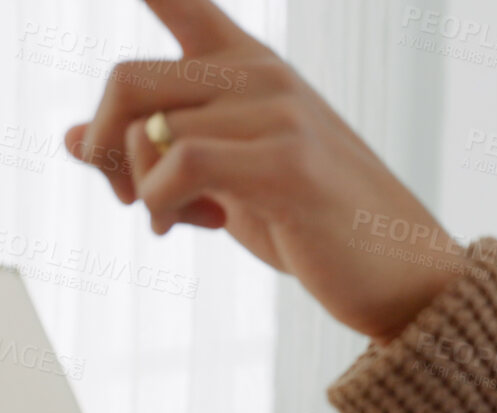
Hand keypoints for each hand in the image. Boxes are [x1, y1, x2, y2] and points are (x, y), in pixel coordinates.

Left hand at [64, 0, 460, 338]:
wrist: (404, 279)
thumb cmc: (316, 228)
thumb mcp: (226, 185)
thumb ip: (157, 154)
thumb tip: (69, 140)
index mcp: (252, 66)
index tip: (124, 13)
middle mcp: (264, 74)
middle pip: (126, 80)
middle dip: (104, 147)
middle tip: (128, 196)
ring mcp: (280, 112)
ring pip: (147, 128)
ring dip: (138, 188)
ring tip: (171, 218)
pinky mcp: (287, 161)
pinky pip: (180, 163)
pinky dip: (161, 203)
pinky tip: (185, 225)